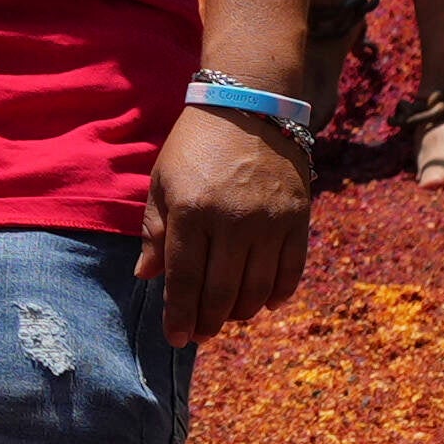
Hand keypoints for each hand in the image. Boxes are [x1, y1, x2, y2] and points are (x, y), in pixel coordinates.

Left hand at [143, 99, 320, 342]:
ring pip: (257, 288)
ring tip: (228, 318)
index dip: (179, 315)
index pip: (184, 279)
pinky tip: (266, 303)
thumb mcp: (162, 181)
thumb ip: (154, 231)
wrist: (251, 105)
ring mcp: (269, 221)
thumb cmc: (196, 144)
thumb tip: (146, 276)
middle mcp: (232, 221)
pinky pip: (291, 269)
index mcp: (192, 212)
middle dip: (208, 322)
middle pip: (221, 291)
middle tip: (200, 335)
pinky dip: (279, 292)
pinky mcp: (297, 217)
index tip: (177, 338)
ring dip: (241, 312)